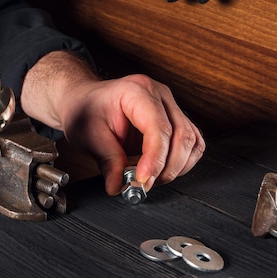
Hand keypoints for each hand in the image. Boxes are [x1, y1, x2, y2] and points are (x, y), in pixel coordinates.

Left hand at [21, 51, 204, 195]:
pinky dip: (182, 162)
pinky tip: (161, 170)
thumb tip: (119, 185)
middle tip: (144, 184)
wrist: (85, 101)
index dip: (155, 158)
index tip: (143, 179)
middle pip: (182, 134)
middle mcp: (159, 94)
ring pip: (191, 140)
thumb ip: (107, 161)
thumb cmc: (86, 111)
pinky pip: (191, 143)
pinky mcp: (174, 119)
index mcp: (137, 91)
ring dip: (176, 166)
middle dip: (167, 167)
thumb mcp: (89, 136)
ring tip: (150, 178)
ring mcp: (169, 105)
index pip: (158, 127)